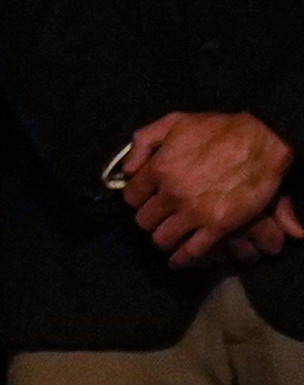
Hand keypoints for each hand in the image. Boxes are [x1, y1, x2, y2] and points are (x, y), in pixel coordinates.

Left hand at [123, 113, 294, 267]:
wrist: (258, 142)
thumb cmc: (215, 130)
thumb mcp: (172, 123)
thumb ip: (142, 143)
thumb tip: (127, 170)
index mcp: (158, 169)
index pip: (130, 197)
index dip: (136, 199)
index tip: (144, 199)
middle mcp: (172, 194)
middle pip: (144, 220)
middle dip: (148, 219)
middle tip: (157, 216)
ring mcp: (195, 212)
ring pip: (162, 238)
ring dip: (163, 238)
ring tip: (168, 233)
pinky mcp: (218, 226)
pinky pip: (193, 251)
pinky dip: (182, 258)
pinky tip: (177, 261)